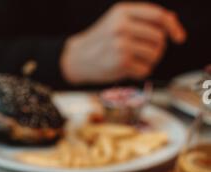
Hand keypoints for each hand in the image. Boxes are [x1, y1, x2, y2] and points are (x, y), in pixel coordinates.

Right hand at [60, 2, 185, 84]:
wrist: (78, 58)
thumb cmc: (102, 40)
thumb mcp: (119, 21)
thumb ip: (143, 19)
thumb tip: (173, 22)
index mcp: (123, 11)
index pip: (158, 16)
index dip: (173, 26)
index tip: (179, 37)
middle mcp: (122, 26)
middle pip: (159, 38)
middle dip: (158, 48)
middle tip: (146, 52)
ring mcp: (121, 45)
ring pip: (155, 54)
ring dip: (150, 61)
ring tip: (136, 60)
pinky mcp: (121, 63)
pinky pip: (145, 69)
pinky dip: (141, 72)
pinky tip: (129, 69)